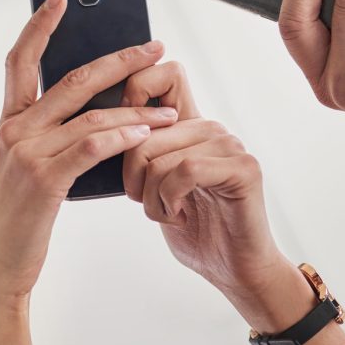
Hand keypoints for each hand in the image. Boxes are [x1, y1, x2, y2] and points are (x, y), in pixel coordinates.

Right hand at [0, 0, 178, 304]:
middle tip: (153, 47)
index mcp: (9, 121)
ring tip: (170, 111)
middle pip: (72, 79)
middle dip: (119, 60)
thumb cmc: (18, 217)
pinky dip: (122, 137)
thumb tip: (97, 110)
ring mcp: (27, 153)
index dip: (39, 25)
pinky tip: (145, 134)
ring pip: (92, 115)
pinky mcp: (44, 180)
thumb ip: (51, 134)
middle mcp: (15, 130)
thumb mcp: (26, 166)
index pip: (20, 60)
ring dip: (137, 111)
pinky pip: (91, 147)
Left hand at [120, 59, 302, 326]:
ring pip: (161, 155)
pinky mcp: (244, 168)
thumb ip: (141, 151)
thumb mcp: (154, 183)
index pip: (166, 74)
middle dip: (130, 173)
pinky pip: (186, 170)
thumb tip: (100, 126)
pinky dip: (171, 199)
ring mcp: (229, 144)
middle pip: (145, 128)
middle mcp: (209, 127)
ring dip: (151, 196)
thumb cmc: (191, 228)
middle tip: (143, 201)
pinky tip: (179, 215)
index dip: (136, 86)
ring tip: (167, 212)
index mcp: (188, 124)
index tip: (120, 123)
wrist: (232, 271)